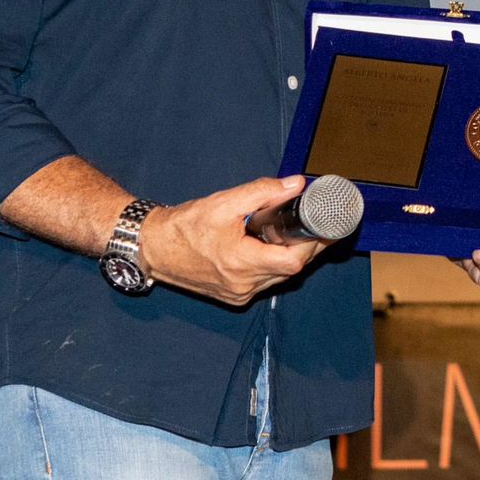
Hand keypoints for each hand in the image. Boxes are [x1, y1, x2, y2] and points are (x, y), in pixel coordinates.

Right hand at [140, 175, 328, 304]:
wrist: (153, 248)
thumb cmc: (183, 226)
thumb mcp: (223, 202)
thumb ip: (263, 192)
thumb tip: (296, 185)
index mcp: (240, 263)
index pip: (293, 260)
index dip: (313, 242)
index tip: (326, 224)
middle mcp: (242, 285)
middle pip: (291, 268)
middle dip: (308, 245)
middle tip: (319, 223)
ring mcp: (239, 293)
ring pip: (280, 276)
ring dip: (292, 255)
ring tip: (299, 230)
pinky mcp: (234, 295)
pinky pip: (266, 281)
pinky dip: (275, 263)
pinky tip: (275, 245)